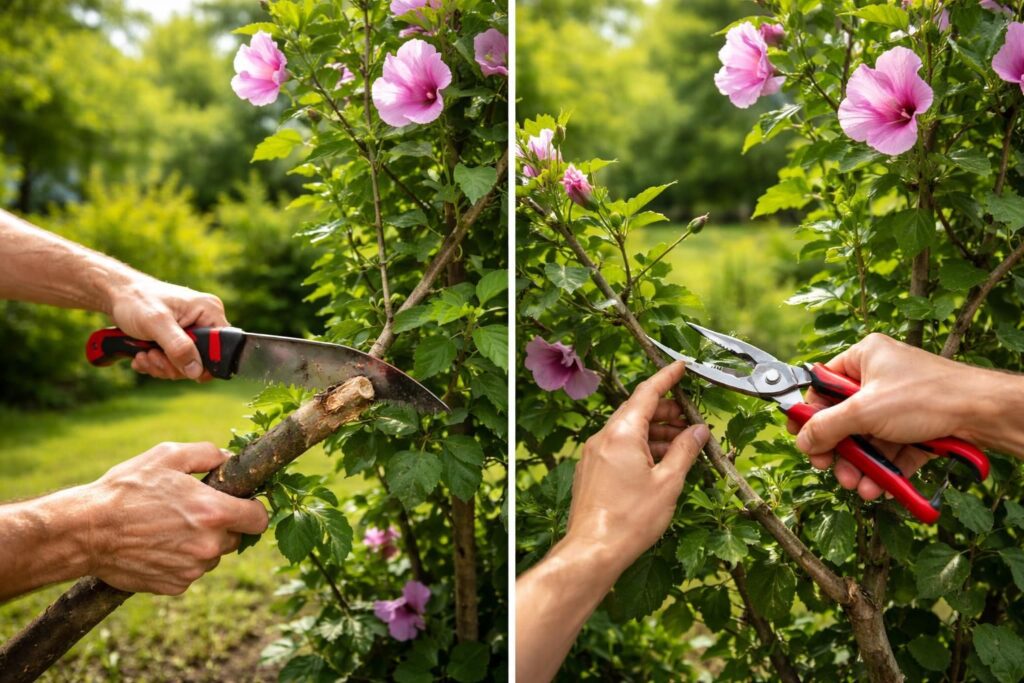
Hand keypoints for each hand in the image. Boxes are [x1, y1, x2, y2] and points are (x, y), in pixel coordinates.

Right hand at [83, 442, 267, 595]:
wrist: (86, 531)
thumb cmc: (126, 489)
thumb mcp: (168, 456)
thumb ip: (208, 454)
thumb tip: (229, 458)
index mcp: (214, 513)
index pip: (259, 519)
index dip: (252, 510)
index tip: (241, 504)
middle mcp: (208, 546)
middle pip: (235, 538)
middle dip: (221, 526)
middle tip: (193, 512)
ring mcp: (192, 570)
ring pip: (211, 556)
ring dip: (200, 544)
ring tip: (168, 527)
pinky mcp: (174, 586)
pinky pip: (189, 572)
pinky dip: (179, 560)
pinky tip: (156, 545)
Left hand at [109, 278, 227, 380]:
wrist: (116, 295)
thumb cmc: (136, 300)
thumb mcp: (156, 323)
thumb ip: (178, 347)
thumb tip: (196, 371)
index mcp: (209, 312)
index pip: (222, 347)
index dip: (204, 363)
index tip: (179, 364)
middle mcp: (204, 321)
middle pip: (202, 360)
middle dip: (173, 365)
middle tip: (152, 355)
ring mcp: (192, 331)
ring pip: (186, 364)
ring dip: (161, 365)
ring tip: (143, 354)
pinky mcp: (179, 339)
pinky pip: (175, 362)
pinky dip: (157, 363)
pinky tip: (142, 354)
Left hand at [566, 361, 709, 573]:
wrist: (593, 550)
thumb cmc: (631, 519)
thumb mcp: (668, 483)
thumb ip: (685, 451)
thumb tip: (699, 430)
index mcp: (621, 433)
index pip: (647, 393)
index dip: (666, 377)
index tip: (681, 366)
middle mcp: (602, 437)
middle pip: (638, 412)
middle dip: (667, 412)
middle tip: (693, 420)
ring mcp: (593, 454)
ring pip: (629, 432)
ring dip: (656, 434)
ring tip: (682, 446)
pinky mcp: (591, 471)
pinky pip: (618, 449)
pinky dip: (641, 449)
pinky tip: (660, 464)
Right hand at [787, 333, 979, 499]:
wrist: (984, 414)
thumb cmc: (928, 396)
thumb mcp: (864, 412)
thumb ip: (826, 427)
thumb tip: (802, 440)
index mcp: (864, 358)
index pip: (823, 385)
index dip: (809, 412)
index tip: (799, 436)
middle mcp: (881, 378)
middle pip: (844, 418)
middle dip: (839, 450)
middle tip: (830, 468)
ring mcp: (900, 404)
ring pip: (868, 439)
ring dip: (861, 466)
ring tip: (858, 486)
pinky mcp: (918, 427)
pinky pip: (892, 450)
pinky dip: (884, 469)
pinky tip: (879, 488)